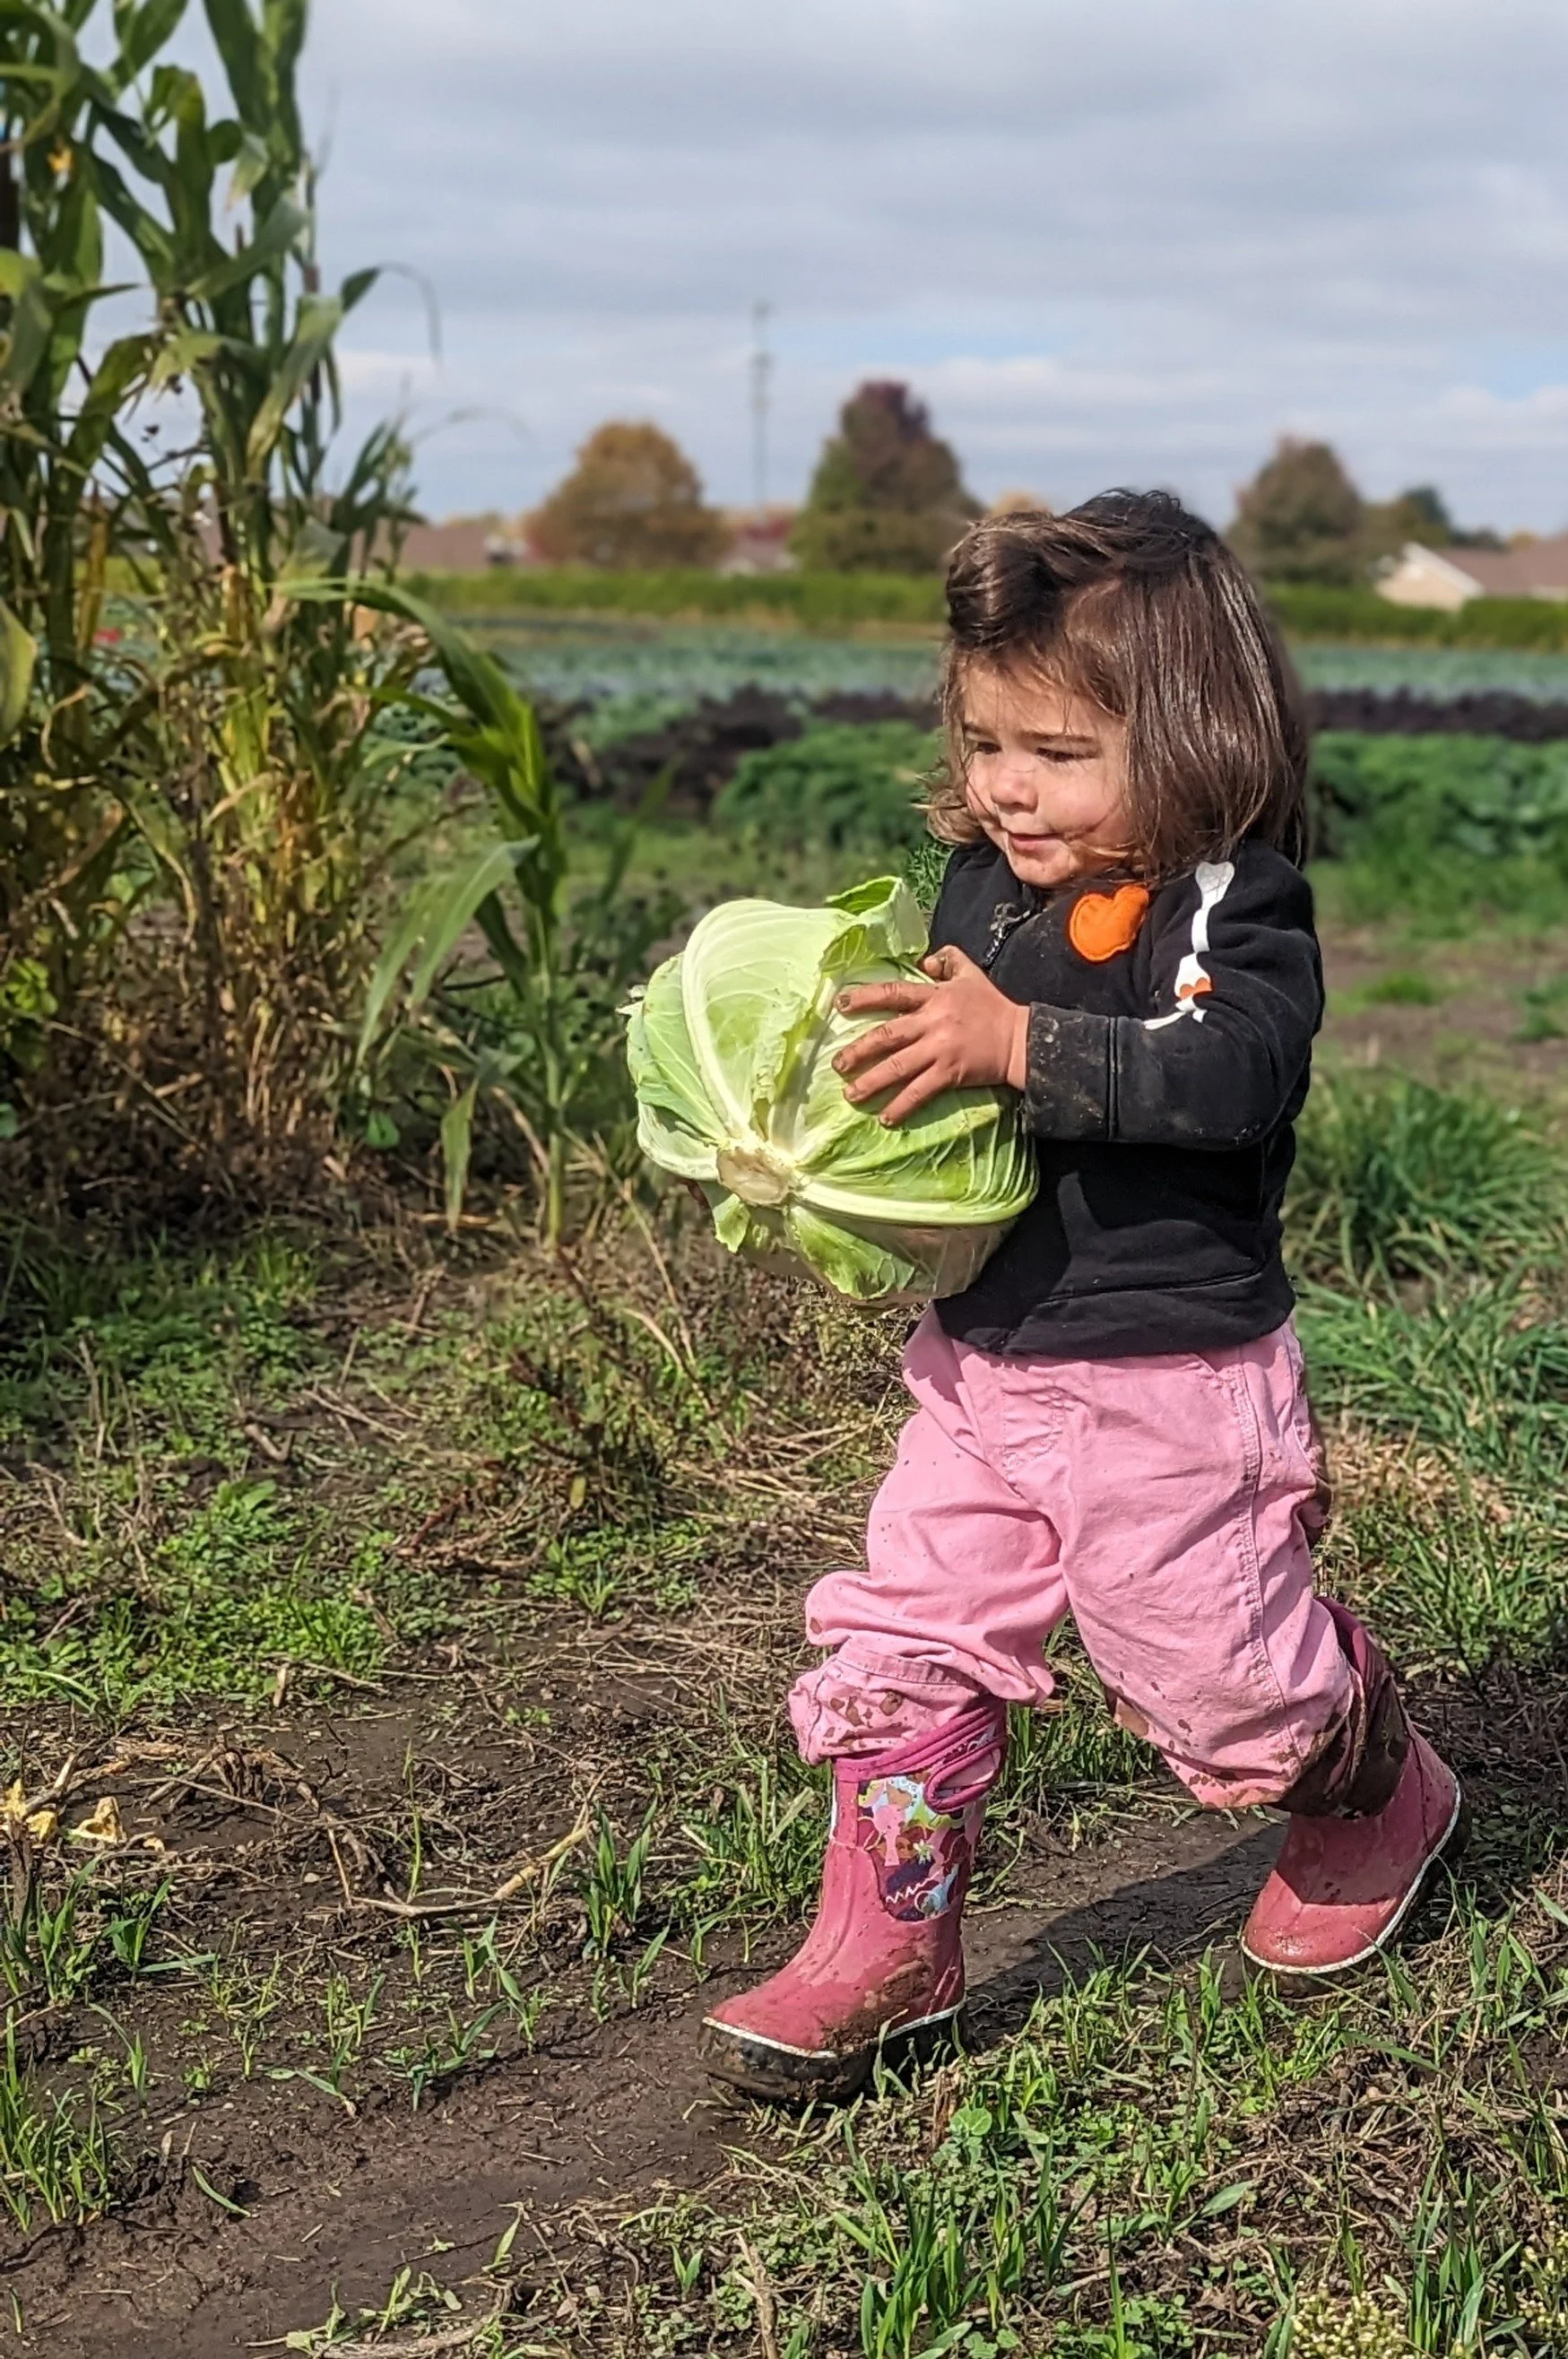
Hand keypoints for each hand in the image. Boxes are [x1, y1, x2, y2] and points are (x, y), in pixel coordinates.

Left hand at [832, 945, 1028, 1125]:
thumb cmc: (993, 1007)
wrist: (1020, 1039)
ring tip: (851, 1095)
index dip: (865, 998)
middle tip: (837, 1064)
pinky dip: (902, 1106)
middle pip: (887, 1035)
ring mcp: (940, 1050)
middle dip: (859, 1050)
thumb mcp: (971, 974)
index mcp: (935, 997)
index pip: (893, 994)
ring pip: (898, 1067)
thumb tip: (923, 960)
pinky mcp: (950, 1074)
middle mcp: (932, 1022)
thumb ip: (948, 959)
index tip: (840, 1004)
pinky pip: (920, 1092)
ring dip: (872, 1082)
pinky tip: (886, 1118)